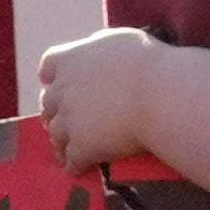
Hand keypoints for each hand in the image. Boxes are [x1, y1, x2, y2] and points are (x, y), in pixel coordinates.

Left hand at [29, 25, 164, 170]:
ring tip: (70, 149)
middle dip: (58, 111)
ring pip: (56, 135)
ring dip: (62, 141)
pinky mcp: (81, 148)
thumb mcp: (122, 40)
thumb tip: (96, 50)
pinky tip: (81, 168)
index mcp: (71, 60)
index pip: (48, 66)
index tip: (61, 81)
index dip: (53, 76)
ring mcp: (69, 121)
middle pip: (48, 104)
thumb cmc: (149, 62)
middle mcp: (62, 90)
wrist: (162, 96)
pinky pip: (71, 161)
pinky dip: (75, 165)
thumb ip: (100, 47)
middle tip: (72, 118)